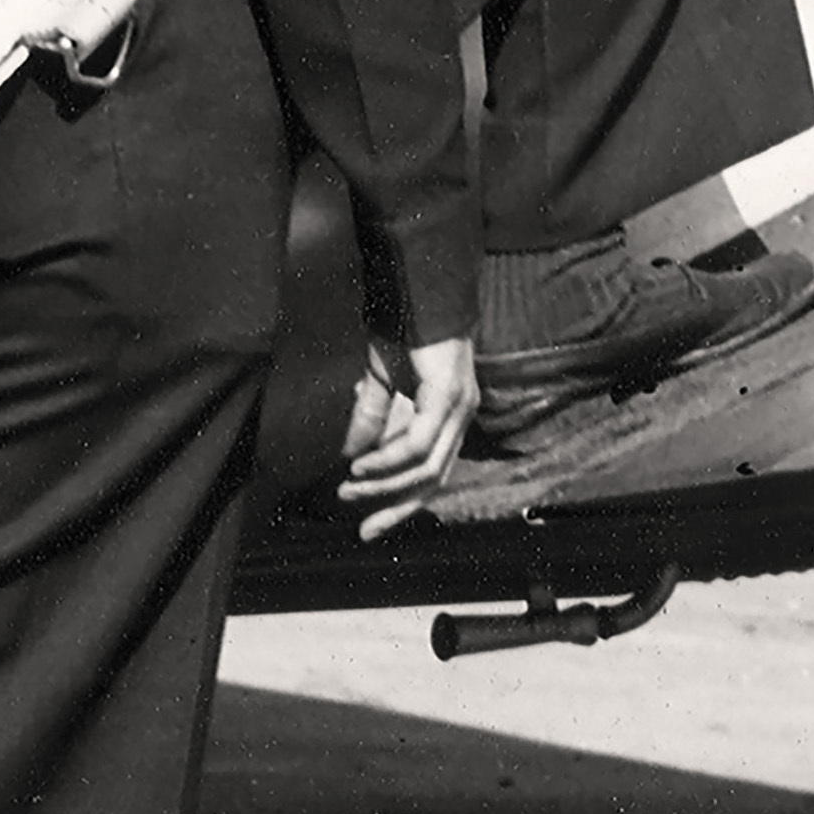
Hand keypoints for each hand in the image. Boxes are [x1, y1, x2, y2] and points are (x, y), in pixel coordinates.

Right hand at [337, 331, 486, 518]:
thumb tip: (351, 456)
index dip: (401, 500)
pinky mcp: (448, 395)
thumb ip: (372, 417)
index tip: (369, 523)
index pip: (432, 472)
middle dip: (398, 507)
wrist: (413, 286)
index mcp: (451, 415)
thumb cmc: (402, 326)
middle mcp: (462, 415)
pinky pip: (419, 442)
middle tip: (365, 527)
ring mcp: (459, 407)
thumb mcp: (380, 379)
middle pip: (435, 480)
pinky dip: (390, 459)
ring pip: (427, 467)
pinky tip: (363, 464)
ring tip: (352, 486)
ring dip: (386, 483)